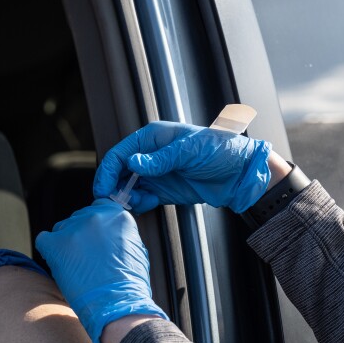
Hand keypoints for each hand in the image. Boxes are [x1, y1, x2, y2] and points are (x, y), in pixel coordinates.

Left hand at [35, 199, 167, 342]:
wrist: (118, 304)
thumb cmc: (129, 284)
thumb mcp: (133, 249)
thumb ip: (117, 234)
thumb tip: (106, 234)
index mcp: (116, 215)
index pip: (98, 208)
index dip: (95, 226)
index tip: (95, 239)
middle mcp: (95, 216)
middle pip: (78, 218)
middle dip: (81, 236)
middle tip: (86, 258)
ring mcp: (74, 229)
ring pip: (61, 229)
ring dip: (66, 244)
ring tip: (75, 266)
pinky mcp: (57, 244)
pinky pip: (44, 240)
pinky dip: (49, 251)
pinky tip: (58, 263)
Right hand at [93, 121, 271, 213]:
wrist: (240, 174)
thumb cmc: (220, 151)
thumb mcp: (189, 151)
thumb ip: (159, 159)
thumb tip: (133, 164)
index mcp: (152, 138)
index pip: (121, 154)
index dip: (108, 172)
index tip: (103, 189)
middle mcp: (151, 155)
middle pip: (120, 172)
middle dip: (114, 187)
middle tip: (113, 202)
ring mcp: (156, 174)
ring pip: (129, 187)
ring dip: (127, 197)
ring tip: (135, 203)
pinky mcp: (164, 190)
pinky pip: (142, 198)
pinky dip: (140, 204)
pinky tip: (148, 204)